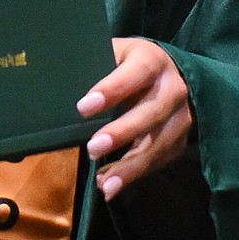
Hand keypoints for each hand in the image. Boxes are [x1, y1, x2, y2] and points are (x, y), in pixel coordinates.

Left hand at [77, 38, 193, 201]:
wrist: (176, 73)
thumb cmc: (132, 64)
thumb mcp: (116, 54)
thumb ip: (95, 65)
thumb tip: (56, 80)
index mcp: (153, 61)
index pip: (136, 73)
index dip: (112, 90)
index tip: (84, 108)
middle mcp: (174, 88)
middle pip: (152, 113)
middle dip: (122, 132)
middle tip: (93, 148)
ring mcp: (182, 117)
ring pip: (160, 143)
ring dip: (131, 166)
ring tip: (105, 183)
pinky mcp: (180, 139)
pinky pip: (160, 160)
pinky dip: (136, 174)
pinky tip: (112, 185)